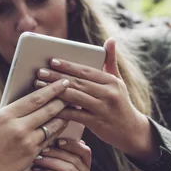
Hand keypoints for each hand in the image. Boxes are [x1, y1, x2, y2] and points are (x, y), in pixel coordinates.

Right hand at [0, 79, 69, 170]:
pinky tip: (60, 127)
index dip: (52, 89)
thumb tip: (6, 104)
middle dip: (63, 100)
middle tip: (73, 93)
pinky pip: (49, 141)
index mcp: (4, 115)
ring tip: (70, 110)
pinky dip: (56, 133)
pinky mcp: (31, 156)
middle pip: (48, 110)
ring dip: (63, 116)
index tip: (62, 82)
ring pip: (53, 126)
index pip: (35, 98)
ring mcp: (27, 142)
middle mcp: (18, 127)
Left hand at [7, 140, 93, 170]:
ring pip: (71, 169)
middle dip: (58, 153)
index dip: (72, 144)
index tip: (56, 139)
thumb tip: (56, 134)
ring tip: (37, 159)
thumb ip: (58, 156)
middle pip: (77, 160)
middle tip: (42, 149)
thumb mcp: (51, 168)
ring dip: (52, 162)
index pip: (85, 153)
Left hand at [35, 38, 159, 160]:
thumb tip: (111, 40)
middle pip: (78, 82)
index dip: (68, 66)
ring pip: (74, 97)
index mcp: (111, 81)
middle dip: (56, 77)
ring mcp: (102, 109)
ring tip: (38, 86)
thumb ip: (111, 61)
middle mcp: (108, 93)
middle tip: (39, 72)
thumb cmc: (120, 103)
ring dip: (54, 91)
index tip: (52, 61)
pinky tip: (47, 106)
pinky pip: (75, 115)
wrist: (131, 131)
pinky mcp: (96, 123)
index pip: (86, 71)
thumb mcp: (118, 82)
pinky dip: (61, 110)